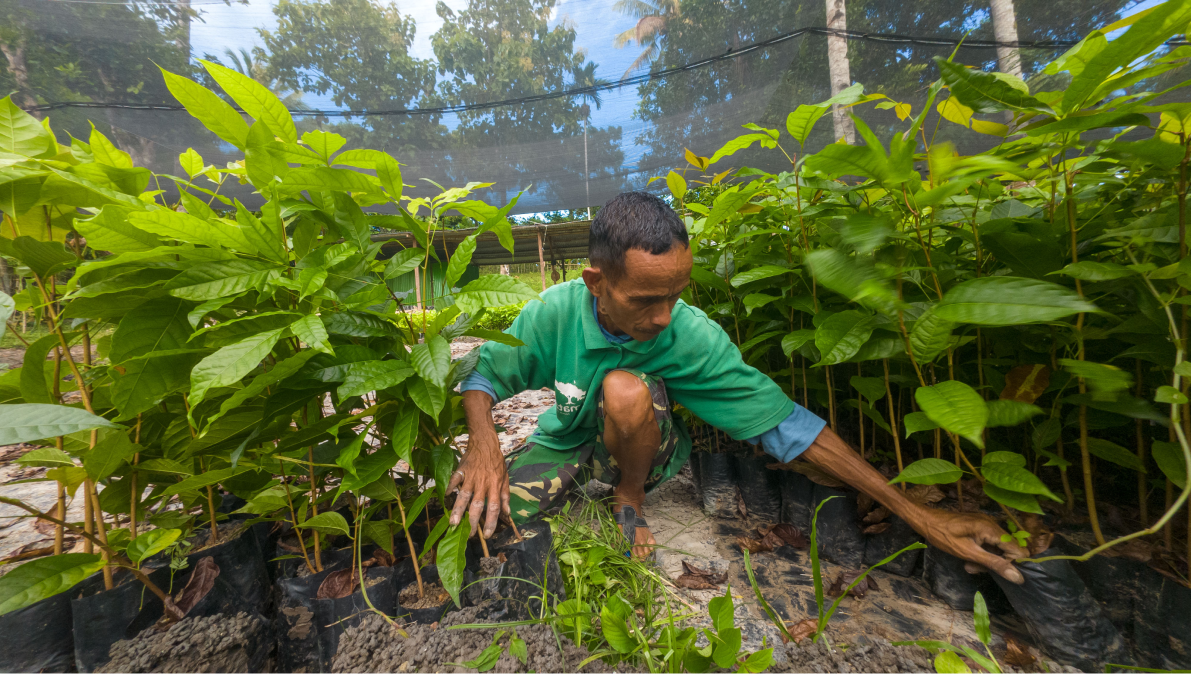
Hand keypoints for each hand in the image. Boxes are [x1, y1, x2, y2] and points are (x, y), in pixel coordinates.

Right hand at [447, 428, 508, 538]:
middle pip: (477, 505)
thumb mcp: (506, 478)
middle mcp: (483, 484)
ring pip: (464, 496)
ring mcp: (471, 477)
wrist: (485, 443)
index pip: (494, 507)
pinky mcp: (461, 470)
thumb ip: (506, 496)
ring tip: (453, 523)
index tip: (487, 535)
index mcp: (495, 486)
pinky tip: (445, 497)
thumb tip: (507, 513)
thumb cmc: (497, 462)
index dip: (491, 522)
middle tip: (468, 534)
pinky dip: (449, 488)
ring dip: (458, 510)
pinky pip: (454, 480)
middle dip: (472, 521)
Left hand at [910, 505, 1027, 583]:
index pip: (1018, 550)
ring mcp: (986, 525)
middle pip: (1007, 550)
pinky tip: (968, 558)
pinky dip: (981, 553)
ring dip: (985, 560)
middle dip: (994, 563)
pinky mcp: (980, 527)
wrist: (926, 520)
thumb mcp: (968, 553)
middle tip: (975, 568)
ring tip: (968, 564)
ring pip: (997, 549)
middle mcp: (992, 524)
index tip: (994, 570)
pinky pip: (989, 544)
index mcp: (991, 529)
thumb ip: (994, 564)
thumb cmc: (943, 536)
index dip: (1011, 563)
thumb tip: (1018, 577)